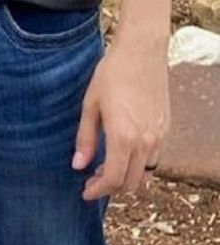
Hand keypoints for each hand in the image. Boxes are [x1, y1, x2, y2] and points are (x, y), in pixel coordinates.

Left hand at [72, 38, 169, 199]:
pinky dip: (138, 164)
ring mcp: (159, 136)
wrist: (141, 52)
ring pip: (144, 173)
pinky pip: (153, 158)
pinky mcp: (165, 129)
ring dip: (125, 177)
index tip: (85, 192)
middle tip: (92, 181)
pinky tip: (123, 151)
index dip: (98, 190)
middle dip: (110, 188)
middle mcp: (145, 142)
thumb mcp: (90, 105)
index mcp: (123, 137)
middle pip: (130, 183)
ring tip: (105, 165)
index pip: (113, 179)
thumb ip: (85, 138)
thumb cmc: (112, 75)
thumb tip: (78, 166)